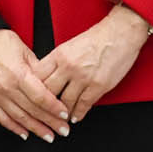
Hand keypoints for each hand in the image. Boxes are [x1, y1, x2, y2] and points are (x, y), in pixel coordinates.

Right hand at [0, 28, 68, 141]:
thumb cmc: (4, 43)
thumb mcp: (28, 54)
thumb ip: (41, 73)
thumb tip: (54, 89)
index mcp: (19, 74)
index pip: (41, 98)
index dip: (55, 109)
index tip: (65, 116)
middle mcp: (6, 87)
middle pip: (33, 110)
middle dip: (50, 122)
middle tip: (63, 131)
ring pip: (19, 117)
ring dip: (35, 129)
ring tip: (48, 136)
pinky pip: (1, 118)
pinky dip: (13, 127)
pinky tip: (25, 133)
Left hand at [36, 5, 152, 123]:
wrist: (120, 33)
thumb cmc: (96, 38)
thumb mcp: (69, 46)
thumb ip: (57, 61)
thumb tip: (47, 77)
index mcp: (58, 54)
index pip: (37, 76)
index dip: (32, 88)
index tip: (32, 97)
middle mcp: (68, 66)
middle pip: (48, 91)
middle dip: (44, 104)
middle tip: (42, 112)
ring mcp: (83, 77)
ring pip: (65, 101)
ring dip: (61, 113)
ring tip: (59, 118)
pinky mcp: (98, 85)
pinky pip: (84, 104)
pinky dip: (78, 114)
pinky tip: (75, 117)